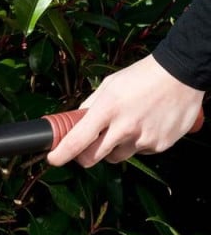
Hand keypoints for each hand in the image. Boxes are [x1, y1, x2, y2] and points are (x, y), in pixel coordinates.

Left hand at [47, 55, 204, 166]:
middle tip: (86, 147)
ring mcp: (143, 139)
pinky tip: (144, 125)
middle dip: (84, 156)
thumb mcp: (109, 85)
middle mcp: (124, 128)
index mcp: (107, 110)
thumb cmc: (142, 77)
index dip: (61, 154)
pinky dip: (136, 144)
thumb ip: (90, 106)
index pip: (77, 141)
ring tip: (124, 126)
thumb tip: (76, 122)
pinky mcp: (160, 145)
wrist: (181, 75)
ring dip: (113, 148)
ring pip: (116, 156)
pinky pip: (138, 152)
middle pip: (92, 158)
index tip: (53, 159)